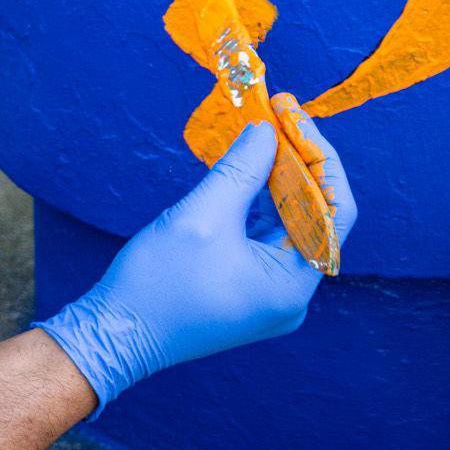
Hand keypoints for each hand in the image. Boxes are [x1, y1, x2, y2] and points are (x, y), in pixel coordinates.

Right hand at [35, 116, 357, 413]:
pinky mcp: (244, 286)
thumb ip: (241, 170)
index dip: (319, 158)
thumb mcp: (201, 217)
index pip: (334, 212)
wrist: (115, 334)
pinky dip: (257, 201)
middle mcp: (290, 293)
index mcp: (292, 284)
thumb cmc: (157, 283)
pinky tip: (244, 169)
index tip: (292, 116)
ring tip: (260, 133)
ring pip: (287, 224)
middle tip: (275, 114)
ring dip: (276, 179)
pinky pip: (262, 236)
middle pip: (313, 215)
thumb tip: (267, 131)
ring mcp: (267, 292)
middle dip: (296, 163)